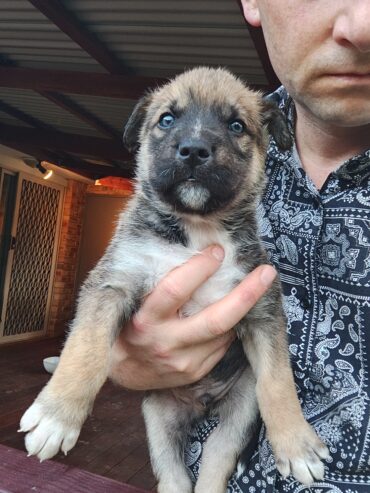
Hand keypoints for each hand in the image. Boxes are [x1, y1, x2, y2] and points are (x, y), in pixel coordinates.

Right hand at [109, 246, 276, 389]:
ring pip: (223, 333)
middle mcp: (165, 342)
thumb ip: (159, 282)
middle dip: (246, 295)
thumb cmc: (129, 324)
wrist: (120, 370)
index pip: (176, 289)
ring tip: (252, 287)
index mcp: (145, 319)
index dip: (200, 268)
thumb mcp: (134, 301)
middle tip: (267, 272)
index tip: (217, 250)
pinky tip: (232, 314)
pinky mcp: (193, 373)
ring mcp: (182, 362)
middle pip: (215, 319)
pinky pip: (221, 347)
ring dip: (241, 309)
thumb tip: (198, 254)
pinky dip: (230, 328)